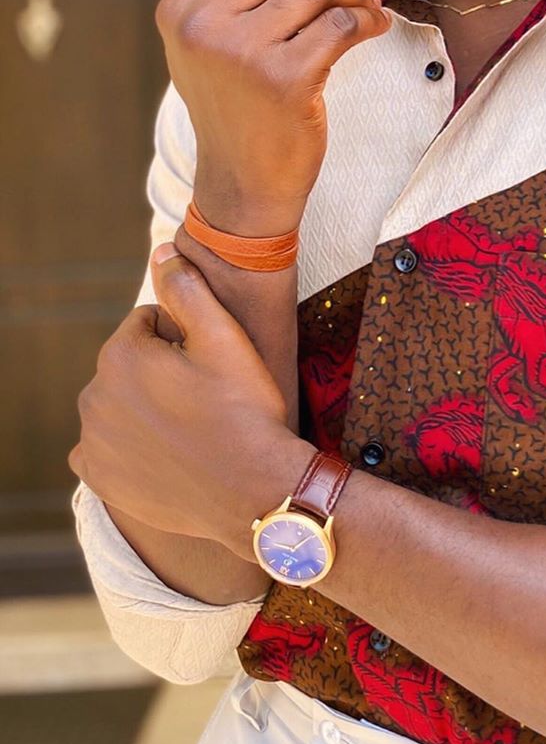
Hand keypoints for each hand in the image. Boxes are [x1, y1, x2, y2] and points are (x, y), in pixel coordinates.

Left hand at [68, 243, 312, 548]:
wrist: (254, 491)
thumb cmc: (245, 411)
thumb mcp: (226, 338)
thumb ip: (187, 288)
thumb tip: (160, 251)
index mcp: (121, 356)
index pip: (148, 324)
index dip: (185, 337)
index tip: (212, 362)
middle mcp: (94, 396)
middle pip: (130, 364)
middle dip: (161, 371)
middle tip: (207, 395)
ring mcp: (94, 441)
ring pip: (120, 403)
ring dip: (147, 405)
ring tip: (193, 424)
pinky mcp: (99, 477)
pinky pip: (107, 446)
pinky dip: (131, 445)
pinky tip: (167, 451)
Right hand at [150, 0, 391, 232]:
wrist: (245, 182)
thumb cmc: (230, 108)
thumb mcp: (194, 47)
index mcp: (179, 12)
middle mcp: (203, 28)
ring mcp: (243, 53)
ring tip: (367, 10)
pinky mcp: (286, 79)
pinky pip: (342, 26)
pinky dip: (368, 22)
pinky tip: (375, 29)